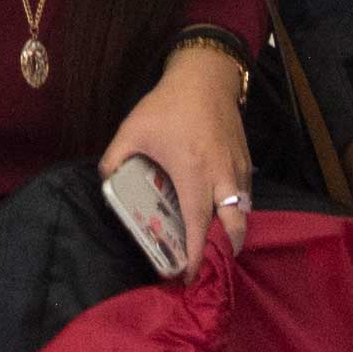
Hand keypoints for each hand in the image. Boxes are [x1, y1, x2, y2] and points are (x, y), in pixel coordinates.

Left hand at [102, 36, 258, 262]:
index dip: (197, 255)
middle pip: (235, 228)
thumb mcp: (132, 129)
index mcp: (194, 174)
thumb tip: (106, 182)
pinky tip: (218, 212)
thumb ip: (114, 159)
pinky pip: (246, 196)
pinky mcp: (246, 161)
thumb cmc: (169, 104)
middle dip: (224, 251)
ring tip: (211, 243)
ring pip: (244, 213)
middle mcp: (222, 177)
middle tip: (206, 262)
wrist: (205, 77)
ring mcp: (238, 170)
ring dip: (231, 232)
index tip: (189, 275)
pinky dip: (236, 211)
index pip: (199, 225)